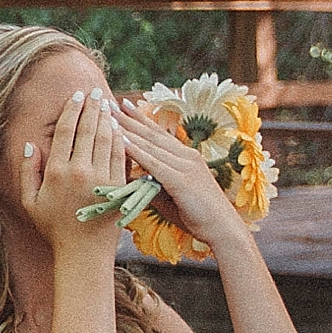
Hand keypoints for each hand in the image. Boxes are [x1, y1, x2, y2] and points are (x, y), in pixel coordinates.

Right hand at [22, 87, 126, 259]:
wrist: (83, 254)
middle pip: (88, 130)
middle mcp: (80, 172)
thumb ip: (27, 170)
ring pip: (106, 139)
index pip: (66, 131)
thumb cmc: (53, 227)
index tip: (77, 96)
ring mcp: (101, 180)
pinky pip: (121, 156)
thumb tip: (31, 144)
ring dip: (107, 118)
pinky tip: (120, 128)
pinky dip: (121, 139)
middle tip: (96, 91)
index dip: (72, 110)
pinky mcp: (119, 188)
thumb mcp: (30, 200)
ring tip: (108, 103)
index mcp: (56, 172)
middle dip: (93, 107)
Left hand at [117, 99, 244, 246]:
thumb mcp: (171, 195)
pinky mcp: (181, 180)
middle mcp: (186, 156)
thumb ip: (152, 184)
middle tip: (107, 101)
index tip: (122, 104)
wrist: (224, 230)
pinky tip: (121, 142)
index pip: (158, 133)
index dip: (139, 118)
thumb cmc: (197, 216)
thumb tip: (129, 179)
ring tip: (108, 115)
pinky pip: (154, 163)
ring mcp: (185, 166)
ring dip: (127, 129)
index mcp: (186, 157)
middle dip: (128, 117)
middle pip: (151, 133)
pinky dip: (136, 151)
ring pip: (150, 144)